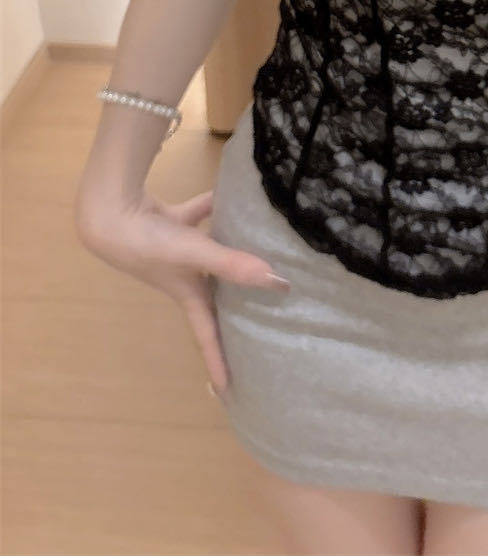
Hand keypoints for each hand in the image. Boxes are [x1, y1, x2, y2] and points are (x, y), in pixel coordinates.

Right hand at [76, 188, 289, 396]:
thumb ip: (234, 267)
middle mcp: (183, 276)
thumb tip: (279, 283)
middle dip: (234, 307)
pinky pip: (199, 215)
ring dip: (230, 250)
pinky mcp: (169, 223)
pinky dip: (213, 206)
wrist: (111, 213)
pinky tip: (235, 193)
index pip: (207, 336)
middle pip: (215, 296)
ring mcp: (175, 250)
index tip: (228, 390)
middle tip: (261, 316)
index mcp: (187, 295)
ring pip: (210, 253)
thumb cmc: (151, 245)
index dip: (217, 362)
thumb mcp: (195, 256)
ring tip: (259, 246)